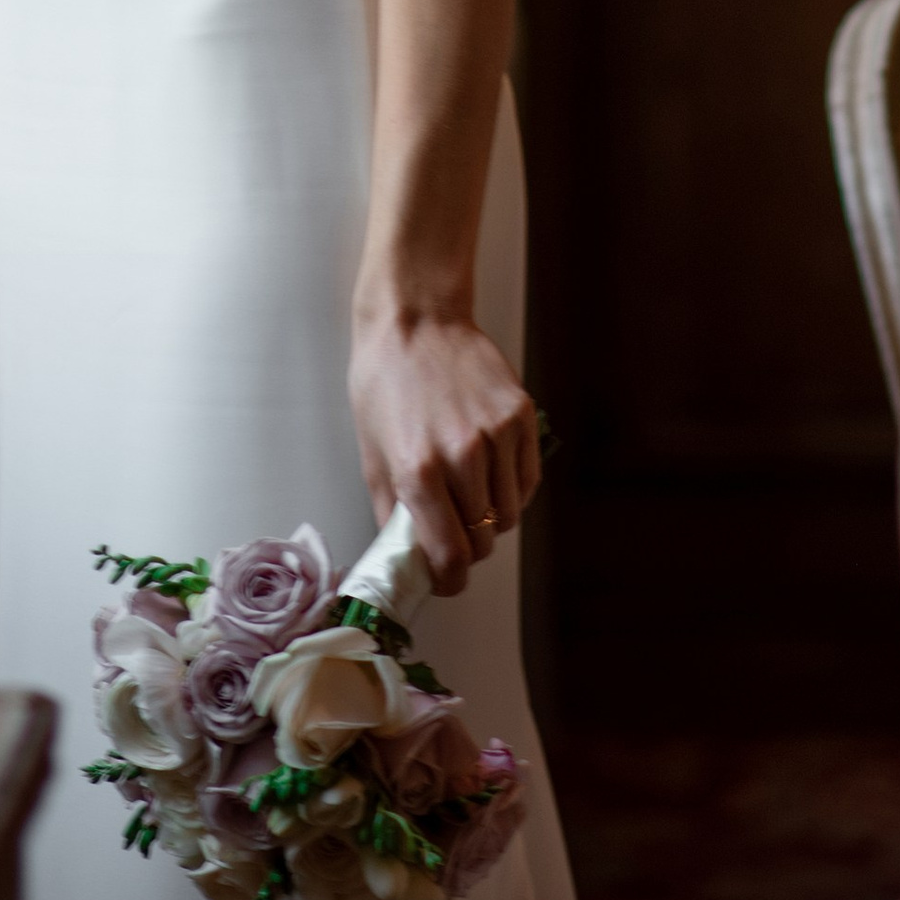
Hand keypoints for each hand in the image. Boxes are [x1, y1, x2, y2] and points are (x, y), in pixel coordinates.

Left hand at [349, 307, 540, 596]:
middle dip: (469, 546)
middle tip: (454, 531)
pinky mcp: (521, 415)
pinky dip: (513, 488)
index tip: (447, 579)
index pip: (451, 556)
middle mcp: (462, 456)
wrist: (415, 320)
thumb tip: (407, 558)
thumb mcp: (372, 453)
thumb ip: (393, 513)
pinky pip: (528, 479)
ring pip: (511, 514)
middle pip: (484, 539)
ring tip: (470, 494)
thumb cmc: (385, 383)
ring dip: (493, 517)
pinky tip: (491, 472)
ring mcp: (497, 435)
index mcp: (418, 471)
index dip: (450, 580)